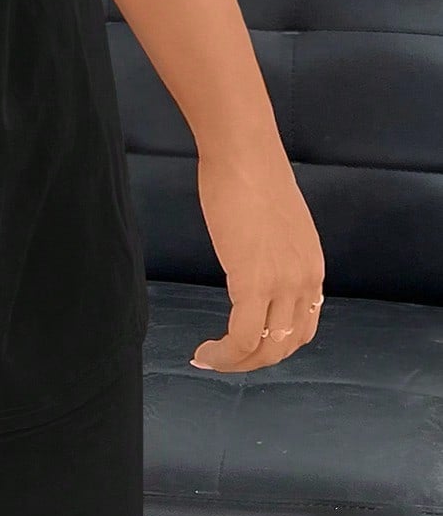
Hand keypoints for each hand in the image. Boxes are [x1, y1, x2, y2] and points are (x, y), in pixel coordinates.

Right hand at [190, 133, 324, 372]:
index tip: (242, 344)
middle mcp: (305, 282)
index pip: (303, 328)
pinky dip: (223, 354)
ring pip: (265, 348)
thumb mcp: (276, 225)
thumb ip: (273, 253)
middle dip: (252, 360)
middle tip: (221, 358)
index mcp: (313, 269)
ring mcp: (283, 284)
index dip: (273, 344)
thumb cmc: (251, 175)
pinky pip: (241, 337)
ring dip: (235, 363)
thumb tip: (253, 263)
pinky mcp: (253, 282)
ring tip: (208, 358)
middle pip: (286, 345)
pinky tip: (202, 352)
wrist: (243, 153)